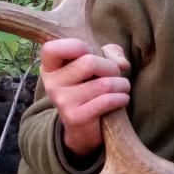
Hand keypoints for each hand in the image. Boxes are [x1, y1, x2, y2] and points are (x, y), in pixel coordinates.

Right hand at [40, 38, 130, 156]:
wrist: (82, 128)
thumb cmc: (91, 88)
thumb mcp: (96, 65)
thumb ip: (110, 54)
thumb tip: (122, 64)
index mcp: (50, 68)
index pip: (53, 48)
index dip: (77, 46)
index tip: (90, 53)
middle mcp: (52, 84)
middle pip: (89, 62)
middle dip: (112, 68)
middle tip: (116, 75)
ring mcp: (62, 101)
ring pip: (104, 83)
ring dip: (122, 85)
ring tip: (122, 88)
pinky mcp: (76, 117)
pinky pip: (107, 101)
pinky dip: (121, 98)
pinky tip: (122, 99)